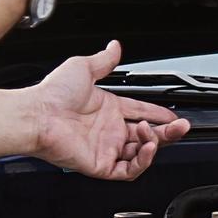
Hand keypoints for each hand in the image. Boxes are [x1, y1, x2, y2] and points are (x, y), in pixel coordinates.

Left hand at [25, 40, 189, 181]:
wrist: (38, 115)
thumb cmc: (52, 94)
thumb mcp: (83, 68)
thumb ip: (103, 60)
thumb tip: (114, 47)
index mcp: (106, 109)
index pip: (140, 112)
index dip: (158, 114)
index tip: (172, 114)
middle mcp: (108, 130)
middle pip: (146, 135)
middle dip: (167, 132)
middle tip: (180, 126)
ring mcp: (105, 148)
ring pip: (141, 153)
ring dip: (153, 143)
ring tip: (152, 132)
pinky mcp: (101, 164)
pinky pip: (128, 170)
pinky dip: (142, 161)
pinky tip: (147, 148)